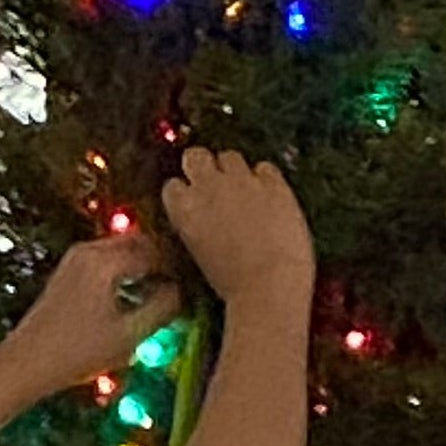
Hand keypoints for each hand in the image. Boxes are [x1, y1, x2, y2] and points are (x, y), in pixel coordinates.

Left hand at [4, 234, 176, 395]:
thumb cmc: (78, 352)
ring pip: (121, 249)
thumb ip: (161, 309)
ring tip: (162, 290)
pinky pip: (106, 258)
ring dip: (143, 264)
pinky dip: (125, 270)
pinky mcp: (69, 270)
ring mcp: (76, 258)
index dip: (179, 266)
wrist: (28, 361)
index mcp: (106, 262)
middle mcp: (90, 251)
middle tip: (183, 283)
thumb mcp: (129, 336)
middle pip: (138, 242)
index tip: (197, 281)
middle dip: (162, 259)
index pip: (155, 251)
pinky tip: (134, 295)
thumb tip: (182, 293)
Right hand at [162, 148, 313, 311]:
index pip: (173, 185)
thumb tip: (203, 218)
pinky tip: (271, 198)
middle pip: (196, 156)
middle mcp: (208, 187)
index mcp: (183, 209)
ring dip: (235, 171)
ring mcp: (241, 181)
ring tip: (247, 193)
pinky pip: (265, 167)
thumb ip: (195, 226)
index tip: (194, 201)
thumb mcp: (199, 254)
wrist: (269, 289)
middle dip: (204, 167)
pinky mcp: (273, 184)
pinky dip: (266, 179)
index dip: (186, 191)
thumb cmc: (233, 285)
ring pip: (230, 156)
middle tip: (217, 186)